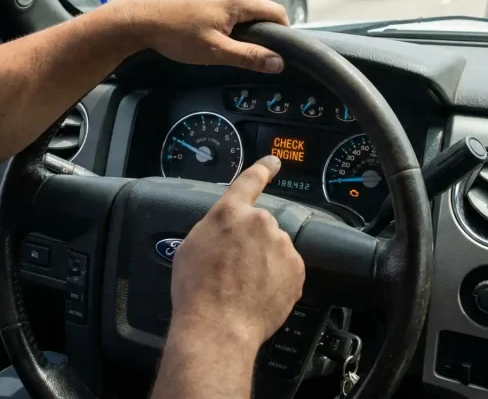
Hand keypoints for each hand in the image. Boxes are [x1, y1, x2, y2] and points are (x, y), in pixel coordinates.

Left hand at [107, 0, 288, 73]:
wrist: (139, 18)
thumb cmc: (177, 35)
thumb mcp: (215, 51)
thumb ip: (249, 56)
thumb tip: (279, 62)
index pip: (276, 12)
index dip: (282, 32)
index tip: (278, 50)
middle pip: (256, 8)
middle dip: (256, 30)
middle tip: (243, 52)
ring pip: (237, 6)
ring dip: (236, 24)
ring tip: (220, 42)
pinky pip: (220, 2)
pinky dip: (221, 16)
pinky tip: (204, 29)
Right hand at [168, 156, 304, 349]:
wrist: (218, 326)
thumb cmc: (197, 290)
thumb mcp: (191, 246)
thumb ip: (214, 228)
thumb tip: (225, 232)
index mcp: (230, 212)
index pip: (250, 181)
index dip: (262, 169)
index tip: (274, 163)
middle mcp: (260, 223)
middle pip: (260, 227)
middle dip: (251, 244)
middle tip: (234, 270)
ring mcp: (281, 246)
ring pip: (275, 249)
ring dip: (264, 262)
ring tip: (244, 287)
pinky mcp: (296, 270)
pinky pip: (287, 270)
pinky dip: (276, 280)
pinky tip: (258, 295)